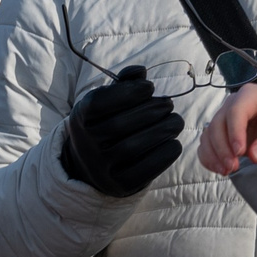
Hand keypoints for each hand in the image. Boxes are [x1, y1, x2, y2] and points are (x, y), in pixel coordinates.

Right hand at [58, 67, 182, 197]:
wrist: (94, 166)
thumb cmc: (107, 123)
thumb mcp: (108, 101)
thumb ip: (124, 83)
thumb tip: (140, 71)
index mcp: (80, 118)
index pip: (99, 103)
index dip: (128, 92)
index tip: (149, 87)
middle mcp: (86, 144)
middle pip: (119, 125)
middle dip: (150, 111)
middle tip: (168, 104)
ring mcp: (101, 168)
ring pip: (132, 148)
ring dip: (161, 131)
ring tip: (176, 121)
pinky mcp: (119, 185)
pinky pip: (143, 171)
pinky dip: (163, 155)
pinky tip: (174, 142)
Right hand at [196, 84, 256, 175]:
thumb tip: (253, 156)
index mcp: (252, 95)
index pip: (235, 111)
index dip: (234, 132)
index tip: (239, 152)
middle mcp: (236, 105)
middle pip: (218, 124)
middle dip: (222, 147)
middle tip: (233, 167)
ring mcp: (229, 120)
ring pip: (210, 135)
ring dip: (214, 154)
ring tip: (227, 171)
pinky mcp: (227, 136)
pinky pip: (210, 145)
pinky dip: (210, 158)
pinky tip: (220, 169)